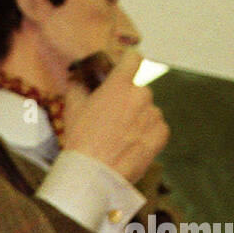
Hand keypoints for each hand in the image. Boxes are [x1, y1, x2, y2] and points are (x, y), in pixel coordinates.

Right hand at [62, 50, 168, 183]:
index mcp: (119, 85)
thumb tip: (78, 82)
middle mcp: (141, 95)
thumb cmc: (81, 142)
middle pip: (138, 91)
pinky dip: (147, 135)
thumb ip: (78, 89)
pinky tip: (131, 146)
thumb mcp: (72, 111)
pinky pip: (157, 128)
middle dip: (128, 102)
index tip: (125, 70)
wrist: (94, 174)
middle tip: (113, 121)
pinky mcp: (161, 133)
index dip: (128, 63)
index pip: (133, 58)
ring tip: (120, 139)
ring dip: (138, 120)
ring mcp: (153, 114)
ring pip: (148, 111)